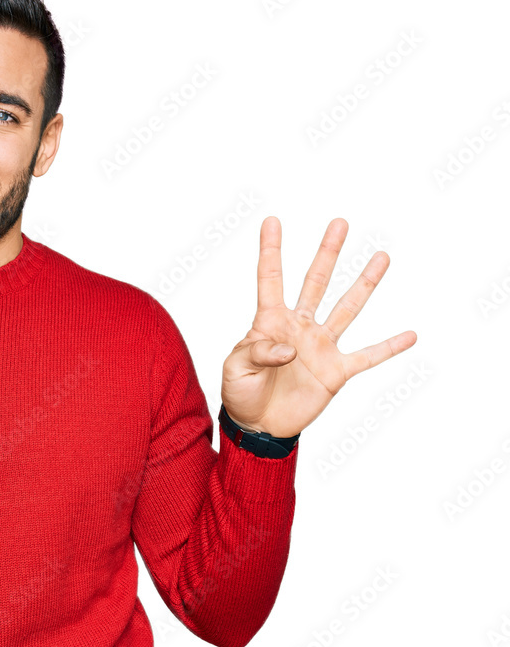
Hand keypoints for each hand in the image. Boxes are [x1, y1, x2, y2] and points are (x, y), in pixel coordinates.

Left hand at [220, 217, 416, 438]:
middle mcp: (299, 327)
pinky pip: (368, 357)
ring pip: (347, 308)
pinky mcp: (336, 371)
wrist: (258, 425)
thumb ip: (256, 352)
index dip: (271, 251)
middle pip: (316, 282)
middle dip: (327, 253)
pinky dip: (389, 347)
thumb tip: (290, 349)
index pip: (270, 279)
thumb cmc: (240, 393)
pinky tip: (410, 335)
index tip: (272, 221)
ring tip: (381, 256)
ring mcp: (320, 346)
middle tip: (339, 223)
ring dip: (365, 284)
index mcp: (269, 322)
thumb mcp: (235, 369)